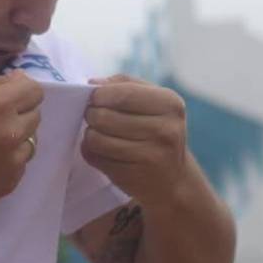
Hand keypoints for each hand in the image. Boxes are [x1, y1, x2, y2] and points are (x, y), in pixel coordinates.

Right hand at [0, 70, 42, 216]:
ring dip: (16, 137)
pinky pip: (19, 164)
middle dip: (19, 112)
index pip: (34, 91)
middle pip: (35, 116)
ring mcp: (13, 162)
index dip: (23, 88)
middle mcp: (12, 133)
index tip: (9, 91)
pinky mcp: (9, 183)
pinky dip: (7, 159)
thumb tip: (16, 81)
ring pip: (30, 142)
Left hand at [82, 74, 187, 206]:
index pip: (124, 93)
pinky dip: (91, 152)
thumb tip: (93, 83)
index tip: (93, 97)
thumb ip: (124, 85)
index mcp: (170, 104)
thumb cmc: (157, 130)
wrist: (172, 179)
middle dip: (91, 114)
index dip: (100, 94)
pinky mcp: (133, 177)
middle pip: (105, 117)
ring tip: (99, 133)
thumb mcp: (153, 101)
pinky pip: (95, 158)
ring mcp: (150, 156)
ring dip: (90, 134)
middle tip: (94, 116)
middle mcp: (165, 130)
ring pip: (96, 139)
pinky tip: (103, 151)